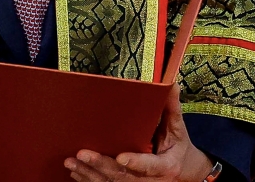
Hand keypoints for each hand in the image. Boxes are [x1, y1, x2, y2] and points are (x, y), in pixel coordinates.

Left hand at [64, 84, 213, 181]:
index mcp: (166, 166)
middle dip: (101, 165)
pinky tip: (75, 172)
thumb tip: (172, 83)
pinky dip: (89, 180)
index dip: (135, 162)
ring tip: (71, 162)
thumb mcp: (178, 128)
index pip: (150, 166)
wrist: (184, 171)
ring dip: (89, 174)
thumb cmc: (178, 147)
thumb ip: (172, 108)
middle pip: (123, 176)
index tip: (120, 156)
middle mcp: (151, 180)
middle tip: (82, 154)